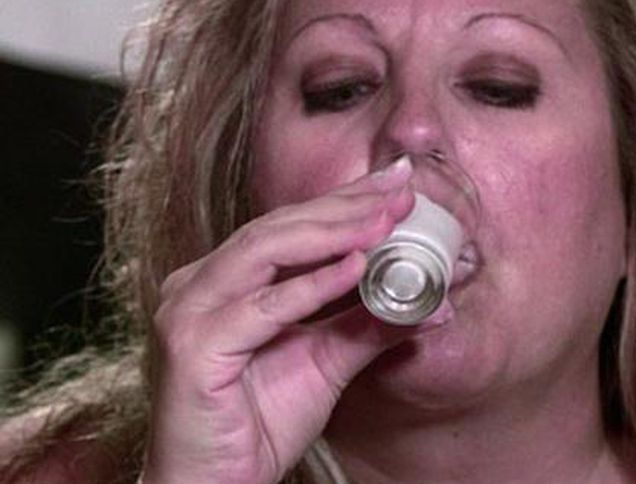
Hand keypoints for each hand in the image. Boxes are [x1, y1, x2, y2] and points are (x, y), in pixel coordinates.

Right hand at [141, 159, 421, 483]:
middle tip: (398, 190)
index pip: (290, 227)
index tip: (396, 185)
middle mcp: (199, 284)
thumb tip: (432, 305)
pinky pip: (261, 309)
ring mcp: (189, 311)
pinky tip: (356, 267)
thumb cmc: (259, 424)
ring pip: (265, 251)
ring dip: (331, 232)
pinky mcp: (193, 347)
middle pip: (278, 227)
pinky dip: (311, 286)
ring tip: (384, 218)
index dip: (344, 202)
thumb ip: (371, 327)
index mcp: (225, 280)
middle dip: (344, 206)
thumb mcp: (329, 363)